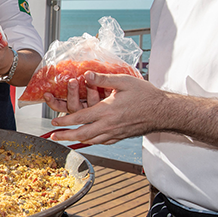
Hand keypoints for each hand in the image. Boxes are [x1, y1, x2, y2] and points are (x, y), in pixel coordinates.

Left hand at [48, 72, 163, 144]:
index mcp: (107, 111)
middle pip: (82, 134)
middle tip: (53, 137)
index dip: (65, 121)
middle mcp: (109, 125)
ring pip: (91, 141)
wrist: (164, 112)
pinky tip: (88, 139)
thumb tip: (86, 74)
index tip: (53, 122)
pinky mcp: (121, 137)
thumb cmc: (145, 95)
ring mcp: (115, 133)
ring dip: (76, 140)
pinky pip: (102, 142)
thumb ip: (103, 79)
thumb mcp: (124, 81)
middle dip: (65, 136)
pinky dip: (91, 141)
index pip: (80, 118)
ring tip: (66, 139)